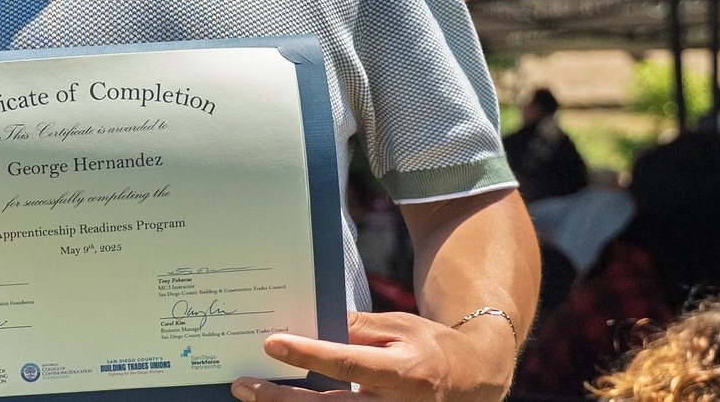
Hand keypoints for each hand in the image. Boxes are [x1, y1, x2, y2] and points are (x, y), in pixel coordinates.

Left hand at [232, 311, 512, 401]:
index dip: (307, 354)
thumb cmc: (431, 346)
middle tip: (245, 386)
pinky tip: (285, 401)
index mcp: (404, 373)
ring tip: (255, 395)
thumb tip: (310, 324)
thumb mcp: (399, 326)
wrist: (474, 380)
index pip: (347, 363)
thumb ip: (356, 328)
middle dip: (283, 398)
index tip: (272, 344)